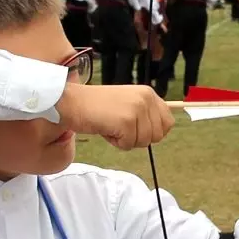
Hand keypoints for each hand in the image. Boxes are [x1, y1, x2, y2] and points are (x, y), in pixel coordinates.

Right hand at [55, 82, 173, 150]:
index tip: (137, 129)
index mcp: (148, 94)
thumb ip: (145, 114)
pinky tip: (105, 128)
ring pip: (143, 142)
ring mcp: (137, 110)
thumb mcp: (127, 104)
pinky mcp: (127, 122)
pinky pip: (128, 145)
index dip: (154, 131)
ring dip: (125, 140)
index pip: (168, 121)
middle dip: (138, 138)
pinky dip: (115, 142)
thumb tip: (161, 132)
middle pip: (157, 136)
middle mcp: (146, 99)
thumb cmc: (96, 106)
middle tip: (119, 126)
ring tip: (111, 125)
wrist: (71, 101)